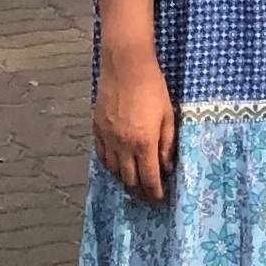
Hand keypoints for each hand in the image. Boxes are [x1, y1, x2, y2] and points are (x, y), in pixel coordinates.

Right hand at [94, 45, 176, 201]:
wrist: (126, 66)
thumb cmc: (153, 88)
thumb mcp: (168, 115)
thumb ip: (167, 144)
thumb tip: (166, 167)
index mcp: (144, 143)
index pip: (149, 178)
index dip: (154, 192)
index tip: (159, 199)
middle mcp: (123, 146)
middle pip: (129, 179)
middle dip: (139, 191)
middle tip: (146, 197)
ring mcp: (108, 138)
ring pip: (114, 171)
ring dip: (124, 181)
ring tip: (133, 185)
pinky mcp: (97, 129)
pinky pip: (102, 156)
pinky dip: (110, 166)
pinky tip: (116, 168)